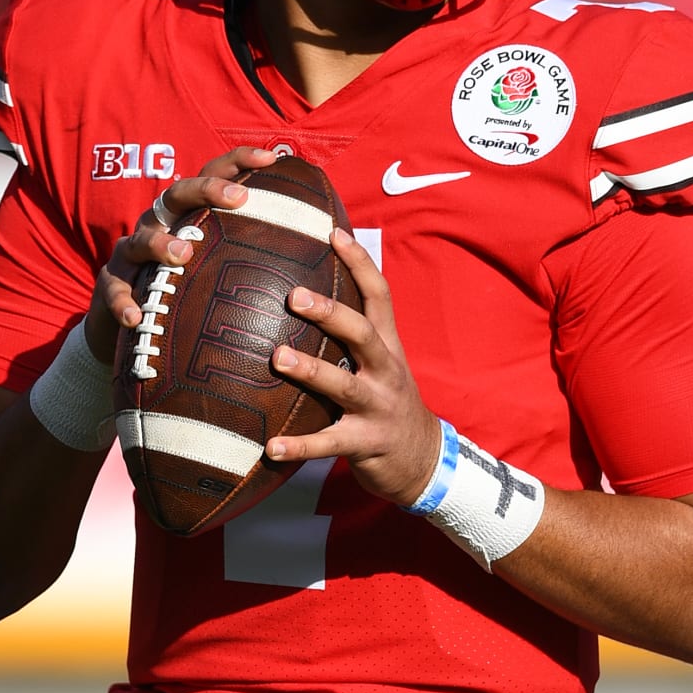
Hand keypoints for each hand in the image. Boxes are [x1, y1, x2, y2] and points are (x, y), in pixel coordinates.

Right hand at [85, 145, 279, 363]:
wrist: (130, 320)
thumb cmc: (188, 287)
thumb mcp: (217, 264)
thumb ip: (256, 250)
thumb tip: (321, 244)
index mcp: (190, 214)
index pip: (213, 176)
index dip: (240, 161)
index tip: (273, 157)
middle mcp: (160, 224)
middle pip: (178, 193)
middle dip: (207, 190)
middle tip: (239, 198)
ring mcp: (132, 252)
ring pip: (142, 237)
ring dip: (163, 244)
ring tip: (184, 255)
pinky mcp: (111, 283)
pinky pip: (114, 288)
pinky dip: (124, 301)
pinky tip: (137, 316)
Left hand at [266, 227, 444, 507]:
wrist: (423, 459)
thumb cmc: (388, 400)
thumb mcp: (382, 361)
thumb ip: (354, 332)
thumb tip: (308, 289)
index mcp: (387, 346)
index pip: (379, 295)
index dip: (359, 263)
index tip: (333, 233)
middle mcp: (385, 371)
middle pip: (362, 334)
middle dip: (331, 313)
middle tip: (294, 295)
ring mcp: (376, 407)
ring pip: (344, 385)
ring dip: (311, 371)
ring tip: (279, 357)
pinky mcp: (364, 443)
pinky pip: (328, 443)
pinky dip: (299, 446)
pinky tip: (269, 447)